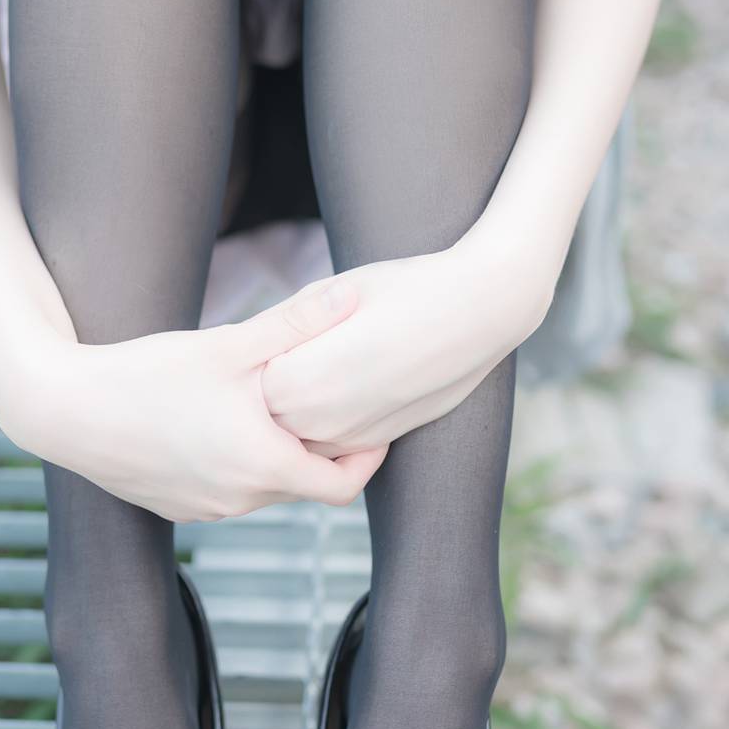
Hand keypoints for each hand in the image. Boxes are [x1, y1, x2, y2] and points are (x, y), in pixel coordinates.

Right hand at [0, 276, 389, 522]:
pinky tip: (226, 424)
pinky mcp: (179, 506)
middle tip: (335, 408)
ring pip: (266, 489)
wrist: (64, 412)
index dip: (369, 458)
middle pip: (306, 486)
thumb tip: (353, 294)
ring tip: (280, 411)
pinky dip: (242, 466)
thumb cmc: (146, 376)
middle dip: (324, 451)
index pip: (344, 487)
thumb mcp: (228, 345)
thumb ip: (295, 324)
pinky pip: (229, 492)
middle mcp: (241, 500)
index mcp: (263, 466)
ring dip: (280, 457)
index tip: (375, 426)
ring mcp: (208, 509)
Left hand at [260, 231, 553, 457]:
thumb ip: (283, 325)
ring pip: (296, 432)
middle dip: (272, 383)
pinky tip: (349, 379)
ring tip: (328, 359)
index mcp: (298, 380)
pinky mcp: (376, 441)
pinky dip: (327, 417)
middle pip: (265, 411)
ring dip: (299, 405)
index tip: (271, 333)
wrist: (480, 310)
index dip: (257, 353)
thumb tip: (252, 343)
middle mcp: (320, 420)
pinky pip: (330, 439)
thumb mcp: (331, 292)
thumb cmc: (405, 288)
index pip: (248, 378)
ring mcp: (350, 436)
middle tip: (296, 347)